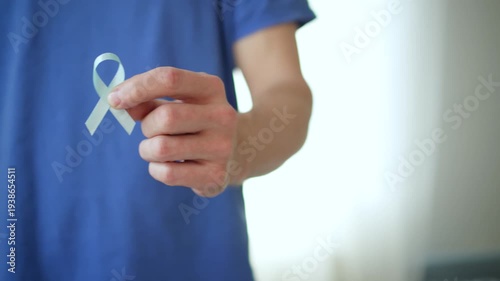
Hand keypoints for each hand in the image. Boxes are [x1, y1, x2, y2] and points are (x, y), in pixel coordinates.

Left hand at [108, 67, 239, 196]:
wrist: (235, 152)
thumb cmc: (194, 121)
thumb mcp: (178, 101)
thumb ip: (148, 99)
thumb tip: (119, 101)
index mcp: (211, 88)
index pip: (169, 78)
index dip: (136, 88)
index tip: (114, 99)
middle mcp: (222, 115)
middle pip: (165, 117)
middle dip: (147, 126)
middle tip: (151, 131)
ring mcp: (222, 147)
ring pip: (162, 148)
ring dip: (147, 150)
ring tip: (158, 149)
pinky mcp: (216, 175)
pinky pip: (167, 174)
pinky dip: (156, 169)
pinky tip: (169, 166)